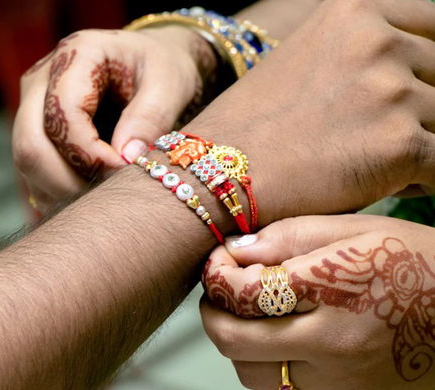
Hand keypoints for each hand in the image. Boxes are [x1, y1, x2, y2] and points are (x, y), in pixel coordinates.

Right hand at [12, 27, 216, 210]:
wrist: (150, 64)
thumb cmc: (161, 68)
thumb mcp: (170, 84)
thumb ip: (151, 117)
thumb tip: (126, 157)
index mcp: (75, 54)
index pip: (63, 115)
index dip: (91, 154)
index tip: (125, 170)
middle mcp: (42, 79)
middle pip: (31, 144)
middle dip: (69, 181)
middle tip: (110, 198)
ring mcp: (32, 107)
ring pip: (28, 163)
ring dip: (64, 190)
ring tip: (107, 196)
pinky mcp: (36, 132)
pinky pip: (34, 173)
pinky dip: (60, 192)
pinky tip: (93, 195)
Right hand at [181, 0, 434, 225]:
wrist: (216, 171)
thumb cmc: (253, 126)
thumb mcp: (306, 60)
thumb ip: (361, 53)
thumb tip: (413, 73)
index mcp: (356, 10)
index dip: (433, 63)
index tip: (423, 88)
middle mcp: (377, 41)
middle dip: (428, 107)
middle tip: (390, 133)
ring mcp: (389, 91)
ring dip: (426, 143)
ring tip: (384, 164)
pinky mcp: (397, 144)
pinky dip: (427, 178)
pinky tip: (395, 185)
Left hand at [200, 214, 434, 389]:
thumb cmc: (423, 268)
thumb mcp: (363, 231)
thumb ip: (293, 236)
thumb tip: (237, 249)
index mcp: (334, 291)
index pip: (243, 292)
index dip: (216, 275)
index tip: (218, 264)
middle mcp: (333, 346)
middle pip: (235, 341)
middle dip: (213, 314)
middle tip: (217, 294)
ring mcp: (341, 385)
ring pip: (253, 376)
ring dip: (237, 345)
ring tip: (249, 318)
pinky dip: (268, 369)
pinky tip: (279, 344)